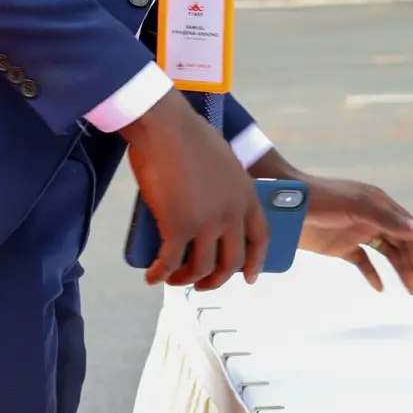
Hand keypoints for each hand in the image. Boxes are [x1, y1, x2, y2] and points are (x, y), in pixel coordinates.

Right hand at [123, 92, 268, 290]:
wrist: (166, 126)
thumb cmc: (188, 134)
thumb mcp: (223, 159)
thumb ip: (227, 182)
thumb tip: (214, 195)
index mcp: (247, 194)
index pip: (261, 238)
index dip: (255, 262)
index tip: (248, 278)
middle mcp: (232, 213)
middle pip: (231, 262)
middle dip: (216, 280)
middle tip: (202, 285)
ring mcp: (206, 222)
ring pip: (201, 268)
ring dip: (186, 280)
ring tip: (173, 281)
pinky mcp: (178, 226)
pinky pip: (170, 262)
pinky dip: (161, 275)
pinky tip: (152, 277)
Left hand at [298, 176, 412, 294]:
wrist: (288, 203)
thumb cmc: (324, 200)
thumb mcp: (358, 207)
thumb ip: (388, 220)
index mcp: (380, 204)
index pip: (407, 229)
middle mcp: (372, 218)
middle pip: (399, 244)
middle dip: (411, 265)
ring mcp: (356, 232)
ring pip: (384, 254)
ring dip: (398, 270)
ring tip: (409, 291)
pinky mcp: (340, 246)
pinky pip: (362, 261)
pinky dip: (372, 273)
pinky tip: (380, 287)